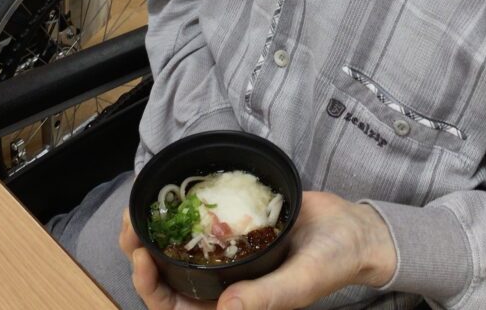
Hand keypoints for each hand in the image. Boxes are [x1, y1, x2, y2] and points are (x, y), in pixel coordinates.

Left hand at [121, 191, 397, 309]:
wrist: (354, 229)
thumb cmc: (333, 263)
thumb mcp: (303, 281)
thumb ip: (266, 297)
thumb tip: (225, 309)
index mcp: (232, 305)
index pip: (175, 307)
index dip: (151, 286)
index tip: (143, 254)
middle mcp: (223, 281)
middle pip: (167, 274)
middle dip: (141, 251)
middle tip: (132, 221)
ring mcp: (226, 252)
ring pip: (177, 245)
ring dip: (155, 227)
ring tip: (142, 202)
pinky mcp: (233, 224)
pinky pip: (200, 219)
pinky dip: (182, 206)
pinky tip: (171, 188)